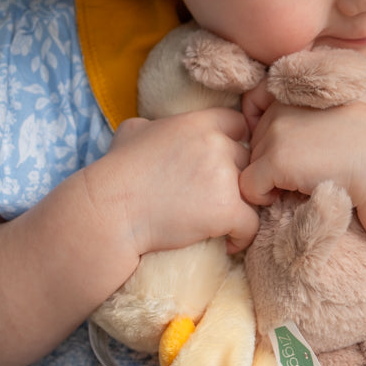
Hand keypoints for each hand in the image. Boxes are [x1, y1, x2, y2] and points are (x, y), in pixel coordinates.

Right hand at [100, 107, 259, 253]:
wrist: (112, 211)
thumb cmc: (116, 172)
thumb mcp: (132, 132)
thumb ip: (154, 125)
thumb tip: (153, 127)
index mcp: (197, 123)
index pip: (238, 124)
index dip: (236, 143)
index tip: (228, 162)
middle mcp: (216, 145)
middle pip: (249, 159)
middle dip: (241, 177)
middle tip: (227, 197)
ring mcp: (224, 177)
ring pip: (253, 192)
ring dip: (245, 206)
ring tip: (229, 222)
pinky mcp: (227, 210)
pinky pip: (251, 224)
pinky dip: (243, 236)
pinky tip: (228, 242)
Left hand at [239, 99, 365, 209]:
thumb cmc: (362, 146)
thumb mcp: (328, 115)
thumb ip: (296, 115)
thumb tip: (256, 131)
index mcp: (292, 91)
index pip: (251, 105)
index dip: (261, 128)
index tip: (286, 145)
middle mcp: (278, 108)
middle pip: (251, 142)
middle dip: (268, 158)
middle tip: (302, 169)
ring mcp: (276, 133)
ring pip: (249, 165)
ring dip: (269, 178)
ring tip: (303, 179)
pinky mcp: (276, 160)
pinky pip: (249, 187)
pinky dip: (264, 197)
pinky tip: (293, 194)